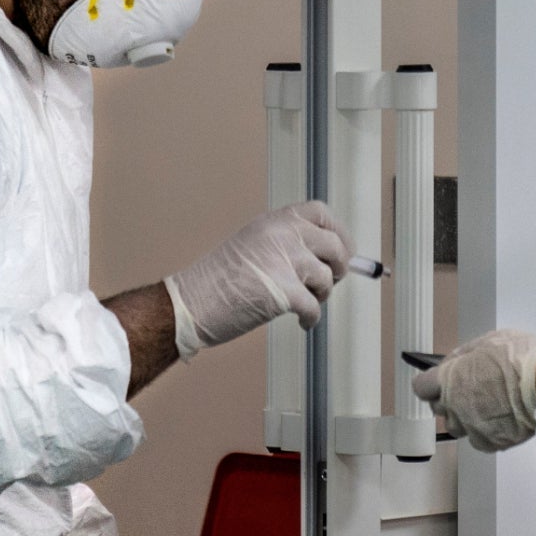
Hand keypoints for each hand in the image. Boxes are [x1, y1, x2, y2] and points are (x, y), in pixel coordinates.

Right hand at [165, 201, 353, 356]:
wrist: (191, 303)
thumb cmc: (217, 281)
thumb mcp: (252, 244)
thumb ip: (285, 243)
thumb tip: (324, 257)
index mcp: (274, 221)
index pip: (321, 213)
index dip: (338, 232)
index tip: (344, 249)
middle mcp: (282, 235)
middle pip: (334, 246)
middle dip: (338, 267)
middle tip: (329, 282)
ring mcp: (284, 261)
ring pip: (326, 278)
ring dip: (322, 294)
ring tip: (306, 302)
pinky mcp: (284, 291)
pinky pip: (315, 306)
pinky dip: (312, 318)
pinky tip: (303, 322)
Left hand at [411, 328, 535, 452]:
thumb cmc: (521, 357)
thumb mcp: (489, 340)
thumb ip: (464, 353)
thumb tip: (452, 361)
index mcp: (449, 379)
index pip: (421, 387)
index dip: (429, 383)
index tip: (436, 382)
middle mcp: (454, 406)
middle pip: (438, 408)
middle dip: (448, 399)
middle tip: (468, 389)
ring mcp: (471, 427)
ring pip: (457, 426)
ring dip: (465, 417)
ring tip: (487, 404)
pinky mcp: (490, 442)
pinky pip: (478, 439)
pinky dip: (485, 431)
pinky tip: (499, 417)